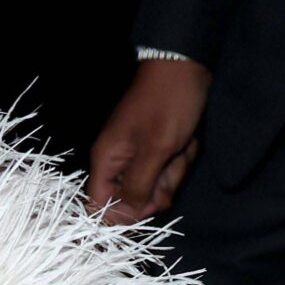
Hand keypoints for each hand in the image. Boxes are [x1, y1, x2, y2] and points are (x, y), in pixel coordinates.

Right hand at [86, 58, 208, 222]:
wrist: (184, 69)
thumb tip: (124, 215)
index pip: (99, 202)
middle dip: (158, 186)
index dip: (122, 212)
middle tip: (170, 162)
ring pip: (154, 184)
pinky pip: (167, 170)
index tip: (148, 203)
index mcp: (106, 160)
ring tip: (180, 145)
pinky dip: (180, 159)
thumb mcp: (155, 149)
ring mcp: (137, 155)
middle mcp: (117, 161)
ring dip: (174, 171)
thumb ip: (137, 185)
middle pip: (132, 197)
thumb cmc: (167, 106)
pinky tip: (185, 141)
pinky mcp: (155, 150)